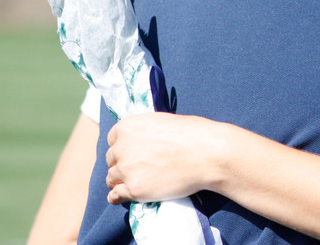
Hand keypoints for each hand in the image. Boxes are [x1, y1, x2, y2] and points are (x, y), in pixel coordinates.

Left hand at [105, 113, 222, 204]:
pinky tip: (123, 196)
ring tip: (134, 182)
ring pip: (111, 178)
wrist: (207, 154)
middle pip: (111, 159)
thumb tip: (141, 142)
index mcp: (128, 126)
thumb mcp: (163, 122)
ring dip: (121, 180)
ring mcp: (127, 169)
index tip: (132, 153)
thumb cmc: (193, 134)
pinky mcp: (135, 189)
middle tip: (137, 168)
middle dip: (122, 163)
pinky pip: (115, 196)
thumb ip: (144, 132)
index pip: (113, 140)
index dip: (123, 147)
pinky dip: (118, 197)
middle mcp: (122, 147)